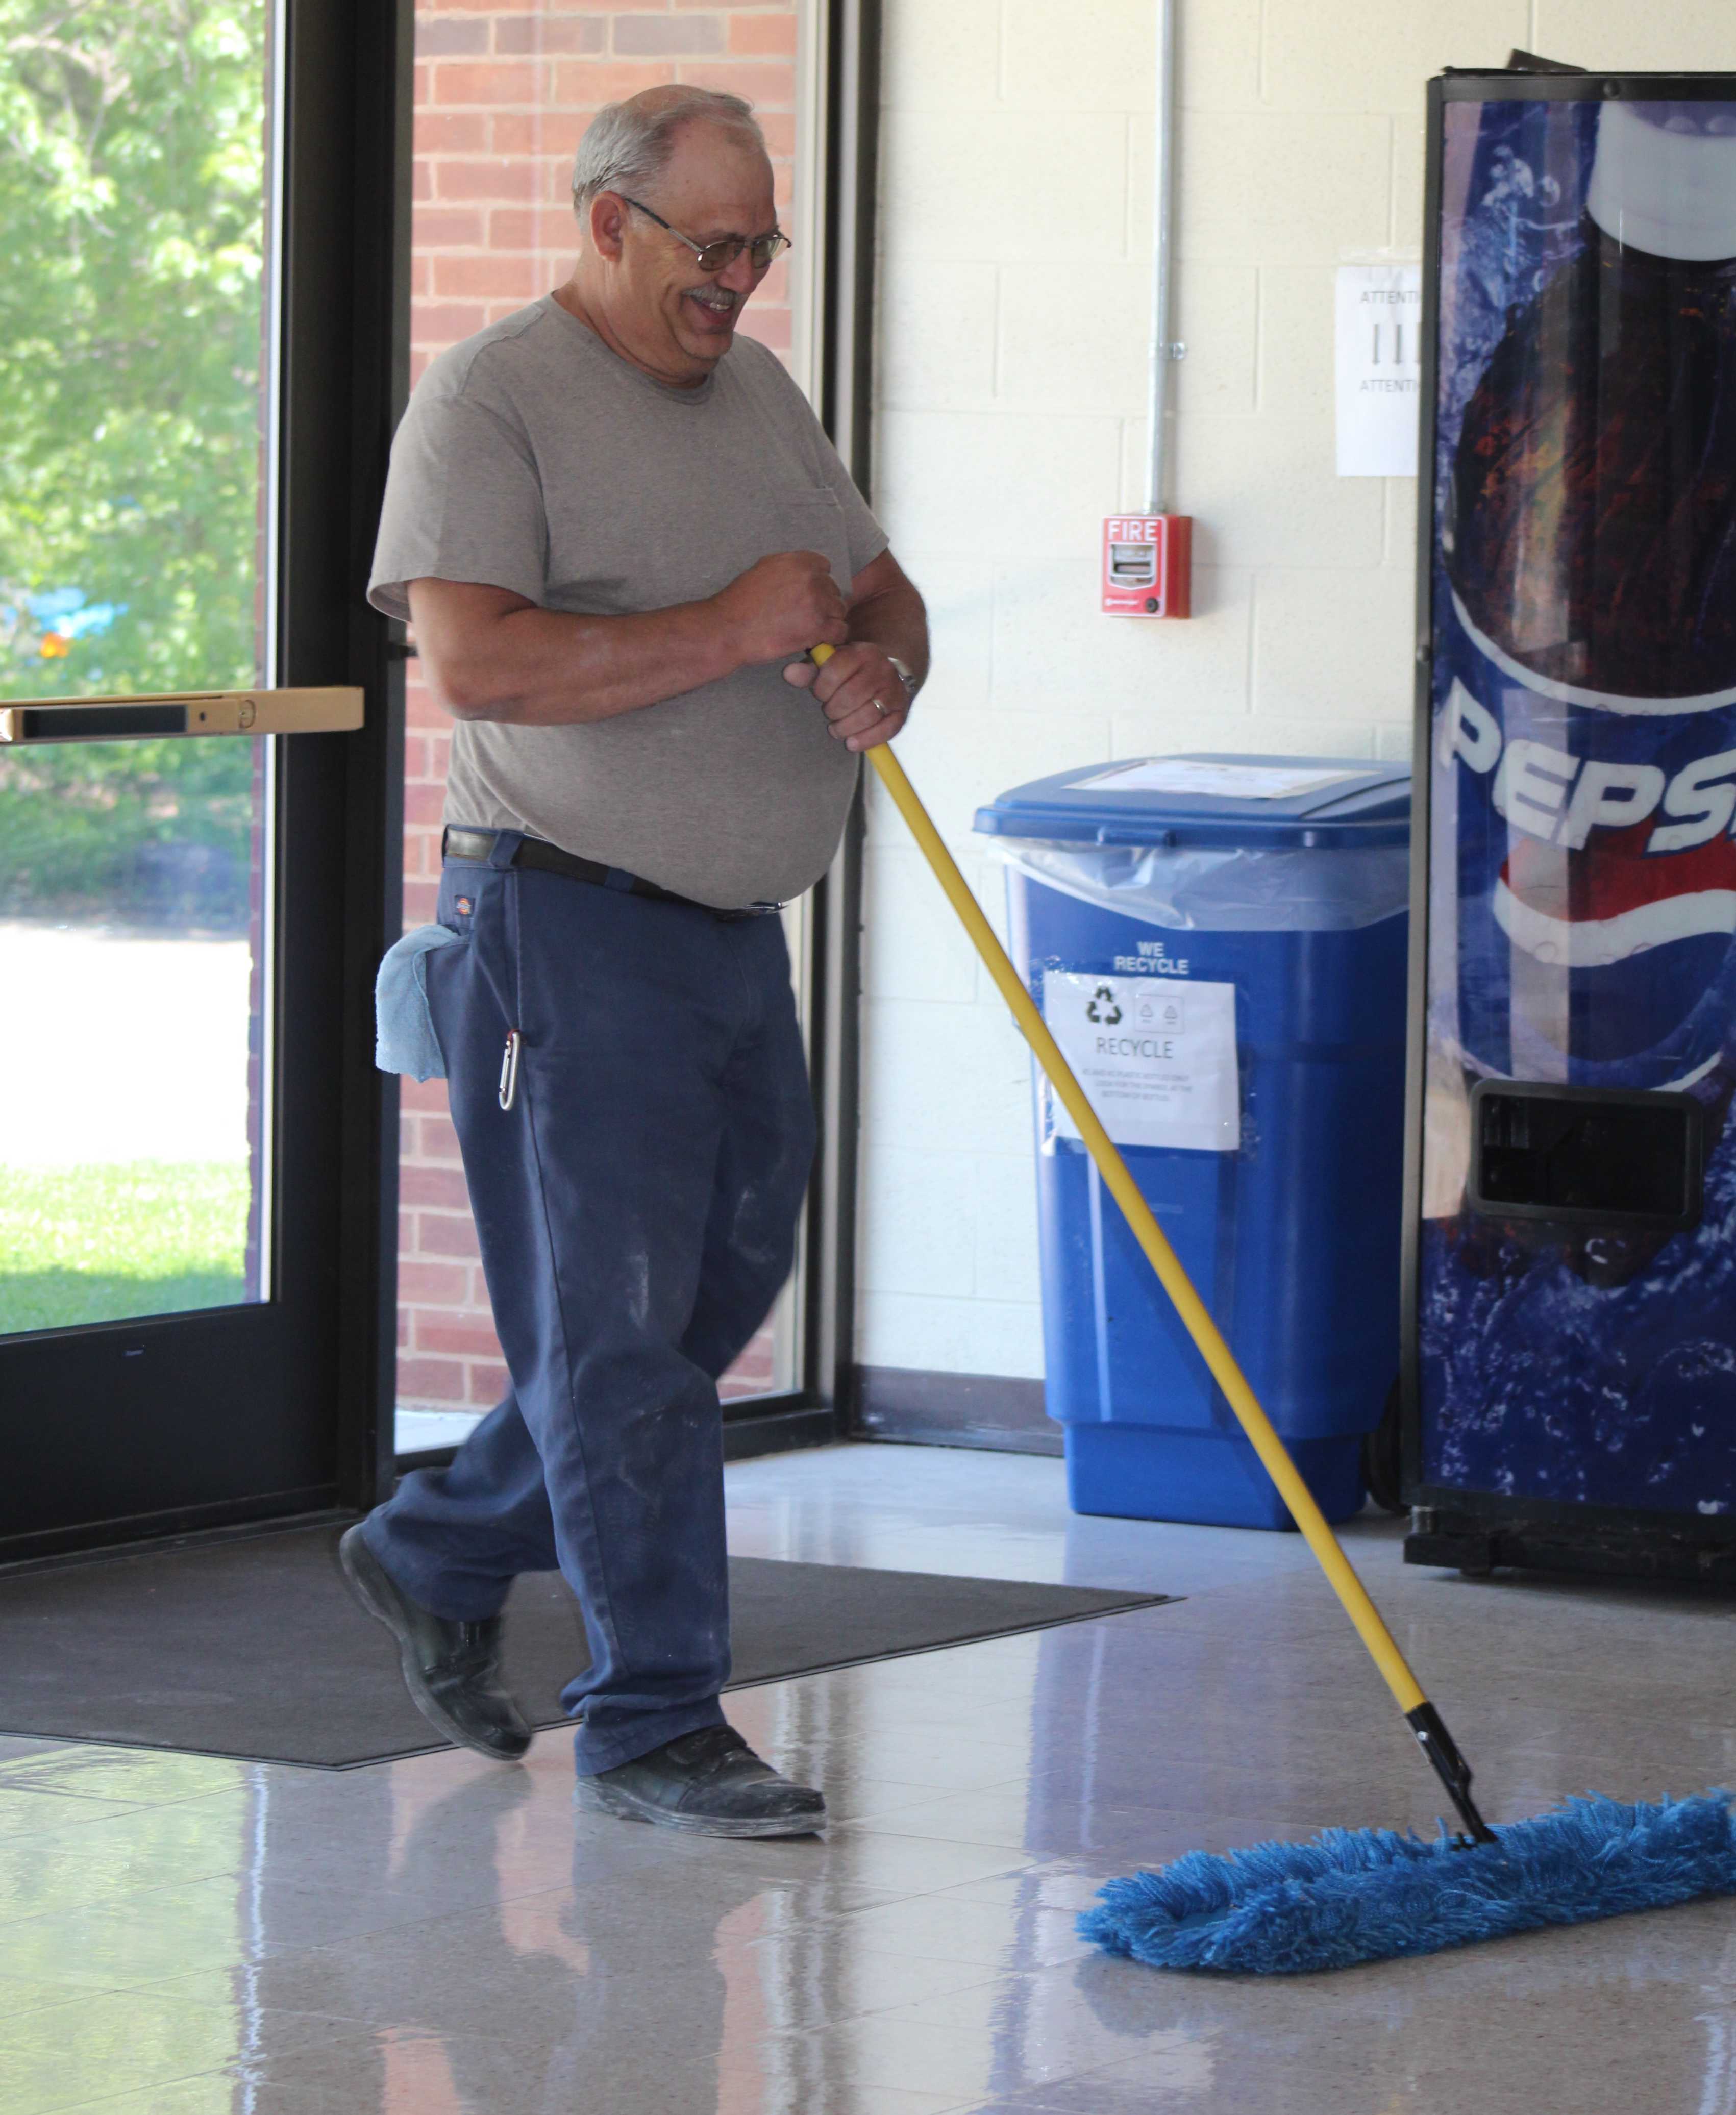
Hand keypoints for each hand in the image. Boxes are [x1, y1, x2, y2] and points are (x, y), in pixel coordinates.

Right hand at [713, 550, 848, 665]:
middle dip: (823, 602)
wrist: (729, 629)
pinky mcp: (818, 628)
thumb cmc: (740, 602)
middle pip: (834, 589)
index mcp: (798, 561)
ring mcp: (817, 603)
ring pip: (839, 610)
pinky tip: (819, 640)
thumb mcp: (763, 569)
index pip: (825, 566)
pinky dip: (832, 638)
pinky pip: (840, 631)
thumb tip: (803, 571)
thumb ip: (788, 567)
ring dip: (829, 620)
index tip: (808, 594)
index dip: (818, 582)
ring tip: (811, 629)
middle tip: (807, 615)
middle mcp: (811, 578)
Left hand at [783, 641, 910, 749]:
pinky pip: (887, 730)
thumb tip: (789, 674)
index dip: (821, 689)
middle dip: (833, 710)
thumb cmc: (851, 670)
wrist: (887, 671)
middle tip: (829, 712)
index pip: (834, 672)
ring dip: (846, 727)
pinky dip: (867, 740)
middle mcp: (880, 669)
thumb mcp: (831, 663)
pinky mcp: (901, 711)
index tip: (820, 694)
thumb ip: (809, 670)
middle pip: (850, 697)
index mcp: (860, 653)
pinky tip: (852, 742)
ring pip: (867, 715)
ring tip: (837, 728)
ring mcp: (893, 691)